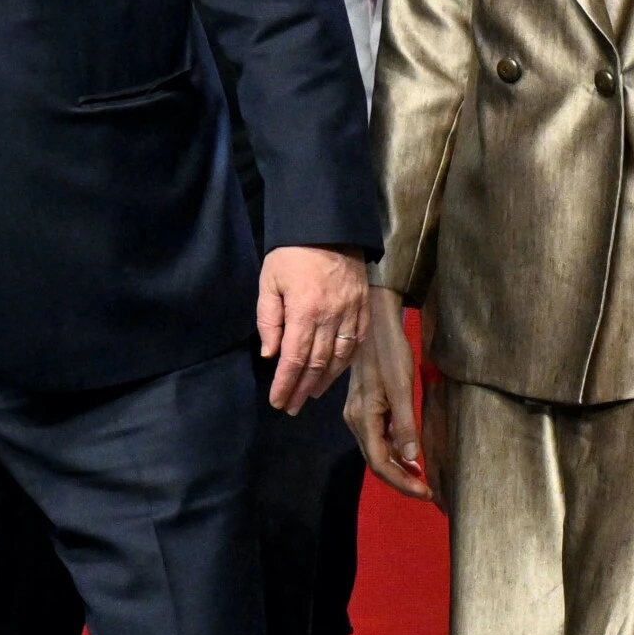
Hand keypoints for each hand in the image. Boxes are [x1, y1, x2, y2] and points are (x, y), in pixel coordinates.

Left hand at [258, 244, 369, 413]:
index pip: (293, 358)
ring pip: (340, 358)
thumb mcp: (269, 281)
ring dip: (324, 381)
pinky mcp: (364, 309)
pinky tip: (335, 373)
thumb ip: (268, 319)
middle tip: (291, 407)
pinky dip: (345, 363)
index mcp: (304, 311)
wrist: (329, 227)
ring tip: (310, 395)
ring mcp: (351, 314)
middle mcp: (331, 317)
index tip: (278, 401)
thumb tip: (271, 354)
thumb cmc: (291, 254)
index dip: (286, 383)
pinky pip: (357, 344)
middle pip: (317, 364)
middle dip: (302, 389)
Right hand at [344, 286, 434, 501]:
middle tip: (427, 491)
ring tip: (421, 477)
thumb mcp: (401, 388)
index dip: (402, 482)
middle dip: (400, 480)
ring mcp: (357, 413)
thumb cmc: (390, 353)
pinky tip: (408, 454)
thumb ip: (404, 424)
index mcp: (363, 418)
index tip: (427, 492)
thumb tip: (410, 459)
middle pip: (375, 461)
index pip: (380, 463)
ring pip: (375, 451)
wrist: (375, 323)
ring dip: (397, 467)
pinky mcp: (364, 407)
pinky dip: (392, 451)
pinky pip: (376, 438)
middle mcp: (355, 420)